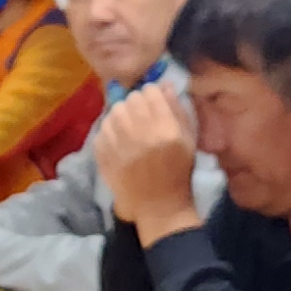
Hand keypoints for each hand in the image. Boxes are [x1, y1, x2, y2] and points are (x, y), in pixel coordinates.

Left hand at [92, 83, 201, 235]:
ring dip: (121, 116)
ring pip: (113, 112)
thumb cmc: (178, 171)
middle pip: (130, 99)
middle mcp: (141, 135)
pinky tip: (119, 141)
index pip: (150, 93)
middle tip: (140, 116)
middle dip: (136, 104)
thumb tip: (165, 85)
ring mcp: (119, 146)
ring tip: (128, 127)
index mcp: (165, 130)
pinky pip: (102, 130)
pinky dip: (109, 132)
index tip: (154, 103)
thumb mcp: (188, 139)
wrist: (159, 204)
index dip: (152, 95)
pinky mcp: (104, 157)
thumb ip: (177, 110)